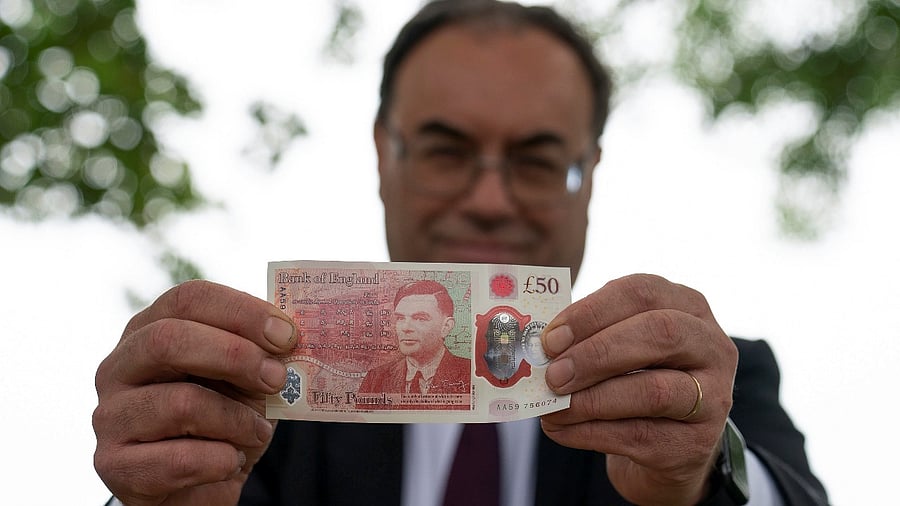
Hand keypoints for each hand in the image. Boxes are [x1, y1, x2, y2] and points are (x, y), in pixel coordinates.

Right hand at [93, 280, 295, 504]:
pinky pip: (177, 460)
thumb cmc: (224, 421)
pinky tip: (228, 461)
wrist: (201, 486)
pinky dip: (218, 461)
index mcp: (151, 330)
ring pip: (179, 403)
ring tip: (256, 432)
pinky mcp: (113, 465)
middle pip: (168, 339)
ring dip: (236, 420)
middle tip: (276, 378)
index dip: (241, 312)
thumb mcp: (248, 380)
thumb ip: (262, 354)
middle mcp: (119, 366)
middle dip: (234, 356)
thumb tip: (289, 334)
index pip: (188, 299)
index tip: (286, 335)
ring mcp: (109, 415)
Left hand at [540, 274, 736, 505]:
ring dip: (591, 399)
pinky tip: (560, 429)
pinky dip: (590, 432)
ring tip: (552, 407)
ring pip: (653, 391)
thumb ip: (586, 338)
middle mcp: (711, 346)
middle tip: (553, 374)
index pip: (641, 292)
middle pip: (658, 333)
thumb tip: (539, 346)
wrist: (667, 445)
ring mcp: (712, 397)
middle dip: (596, 353)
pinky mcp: (696, 443)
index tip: (551, 337)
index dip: (592, 312)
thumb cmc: (634, 379)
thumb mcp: (619, 346)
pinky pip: (639, 435)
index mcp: (688, 306)